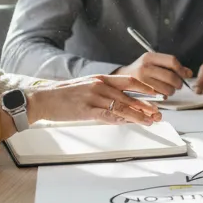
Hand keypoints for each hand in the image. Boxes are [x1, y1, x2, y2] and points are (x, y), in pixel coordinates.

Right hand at [28, 75, 162, 125]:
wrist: (43, 99)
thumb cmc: (62, 95)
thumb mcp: (85, 86)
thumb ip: (101, 91)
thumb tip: (118, 99)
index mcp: (100, 78)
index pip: (128, 81)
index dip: (144, 87)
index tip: (155, 93)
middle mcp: (100, 86)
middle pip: (129, 96)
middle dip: (146, 105)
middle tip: (158, 111)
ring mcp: (94, 98)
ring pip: (123, 107)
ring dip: (139, 115)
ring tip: (151, 120)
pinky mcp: (88, 110)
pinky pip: (110, 116)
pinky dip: (123, 120)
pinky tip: (132, 123)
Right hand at [116, 52, 192, 95]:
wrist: (120, 79)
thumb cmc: (141, 70)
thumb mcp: (153, 63)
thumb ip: (171, 66)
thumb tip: (189, 73)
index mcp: (149, 57)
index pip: (172, 61)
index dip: (182, 69)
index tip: (186, 74)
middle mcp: (145, 67)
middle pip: (171, 77)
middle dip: (178, 83)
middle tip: (178, 85)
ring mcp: (142, 80)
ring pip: (167, 89)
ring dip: (172, 91)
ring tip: (168, 89)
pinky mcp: (141, 92)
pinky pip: (160, 96)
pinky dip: (164, 96)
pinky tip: (160, 93)